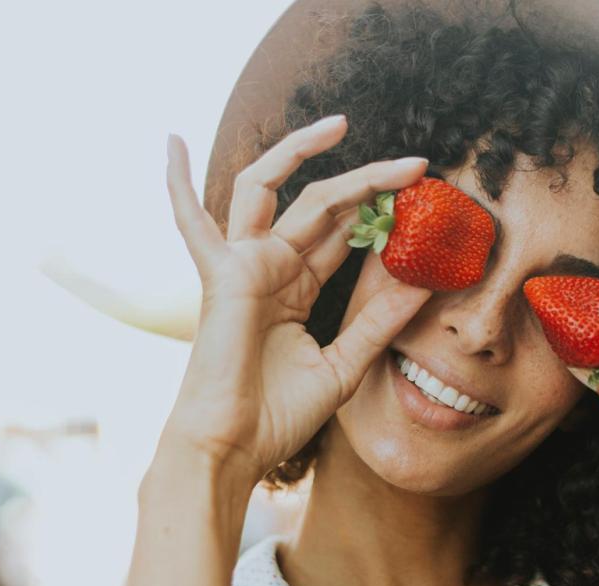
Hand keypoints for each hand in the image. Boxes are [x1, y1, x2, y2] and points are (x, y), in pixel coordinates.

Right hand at [160, 116, 430, 484]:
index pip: (341, 233)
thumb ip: (379, 322)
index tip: (426, 200)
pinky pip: (192, 221)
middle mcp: (268, 267)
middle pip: (320, 204)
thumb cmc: (278, 415)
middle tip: (417, 165)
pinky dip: (177, 183)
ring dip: (304, 151)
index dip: (381, 213)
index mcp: (294, 288)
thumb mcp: (345, 364)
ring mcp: (242, 265)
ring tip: (343, 124)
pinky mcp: (221, 274)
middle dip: (368, 180)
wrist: (235, 448)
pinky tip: (172, 143)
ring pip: (274, 189)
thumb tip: (425, 283)